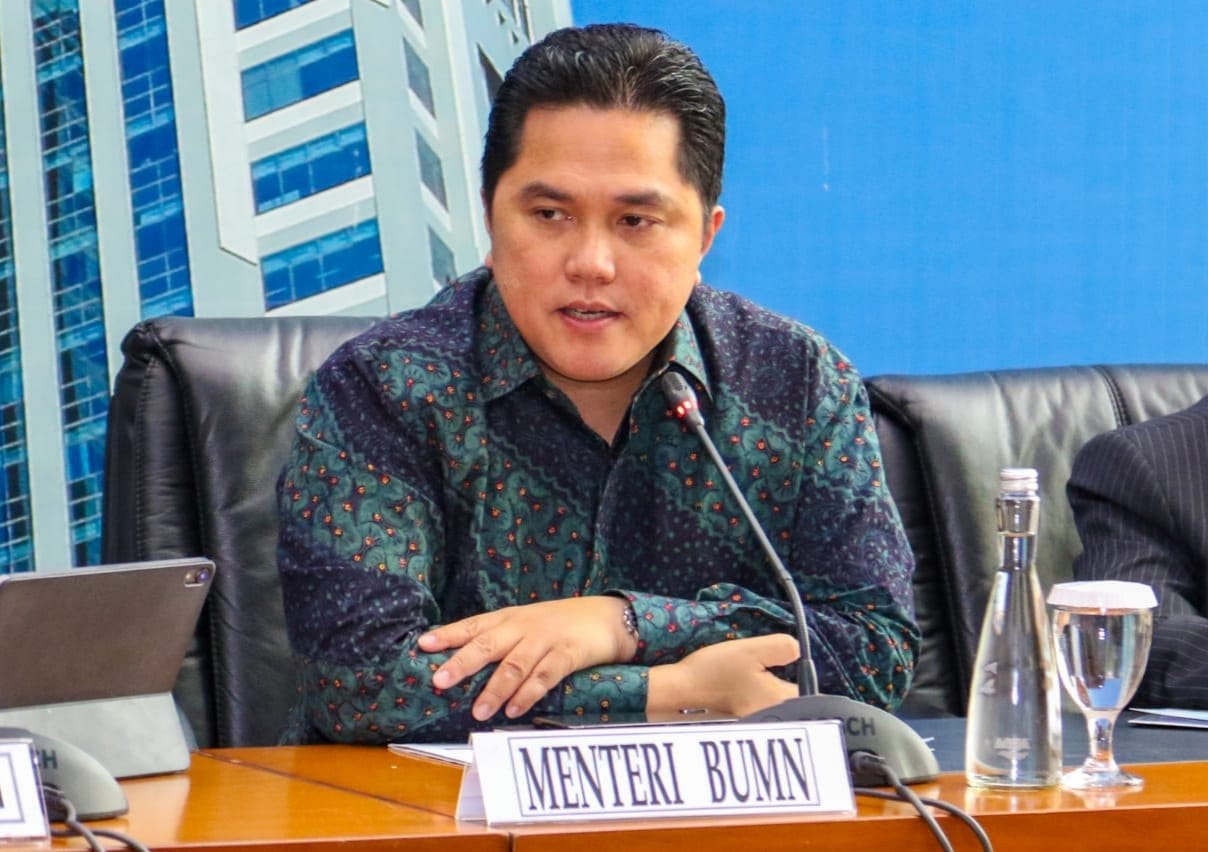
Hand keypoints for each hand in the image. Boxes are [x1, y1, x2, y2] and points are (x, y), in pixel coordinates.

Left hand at [417, 596, 636, 720]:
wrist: (606, 617)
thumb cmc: (558, 624)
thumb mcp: (525, 624)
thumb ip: (498, 639)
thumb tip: (460, 661)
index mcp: (509, 618)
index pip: (473, 625)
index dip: (448, 634)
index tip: (423, 644)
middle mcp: (523, 627)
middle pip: (488, 644)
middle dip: (463, 662)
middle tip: (441, 680)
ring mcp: (545, 640)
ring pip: (515, 665)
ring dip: (495, 689)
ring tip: (478, 711)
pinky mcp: (568, 654)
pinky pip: (545, 676)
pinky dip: (528, 694)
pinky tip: (514, 709)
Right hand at [647, 634, 798, 717]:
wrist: (681, 690)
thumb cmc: (715, 671)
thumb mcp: (750, 650)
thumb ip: (781, 648)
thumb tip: (798, 650)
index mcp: (779, 702)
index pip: (808, 693)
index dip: (802, 675)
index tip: (785, 665)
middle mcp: (772, 719)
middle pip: (792, 700)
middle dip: (785, 683)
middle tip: (763, 670)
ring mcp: (757, 724)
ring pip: (776, 704)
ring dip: (769, 691)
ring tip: (750, 678)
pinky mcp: (743, 724)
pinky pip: (762, 709)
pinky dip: (756, 698)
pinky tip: (741, 687)